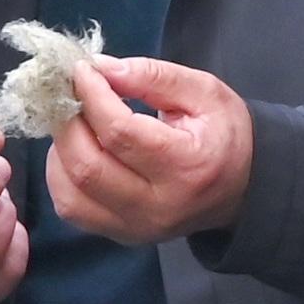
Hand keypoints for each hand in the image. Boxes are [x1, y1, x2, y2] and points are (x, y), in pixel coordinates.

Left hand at [45, 53, 253, 245]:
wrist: (243, 188)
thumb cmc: (224, 134)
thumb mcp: (203, 92)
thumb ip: (153, 76)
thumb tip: (100, 68)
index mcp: (187, 167)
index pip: (120, 132)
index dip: (92, 96)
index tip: (81, 70)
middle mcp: (158, 206)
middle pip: (87, 166)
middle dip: (68, 122)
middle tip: (72, 94)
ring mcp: (136, 227)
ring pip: (70, 193)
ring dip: (60, 150)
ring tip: (75, 122)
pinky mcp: (121, 235)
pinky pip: (72, 208)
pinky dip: (61, 175)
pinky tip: (76, 150)